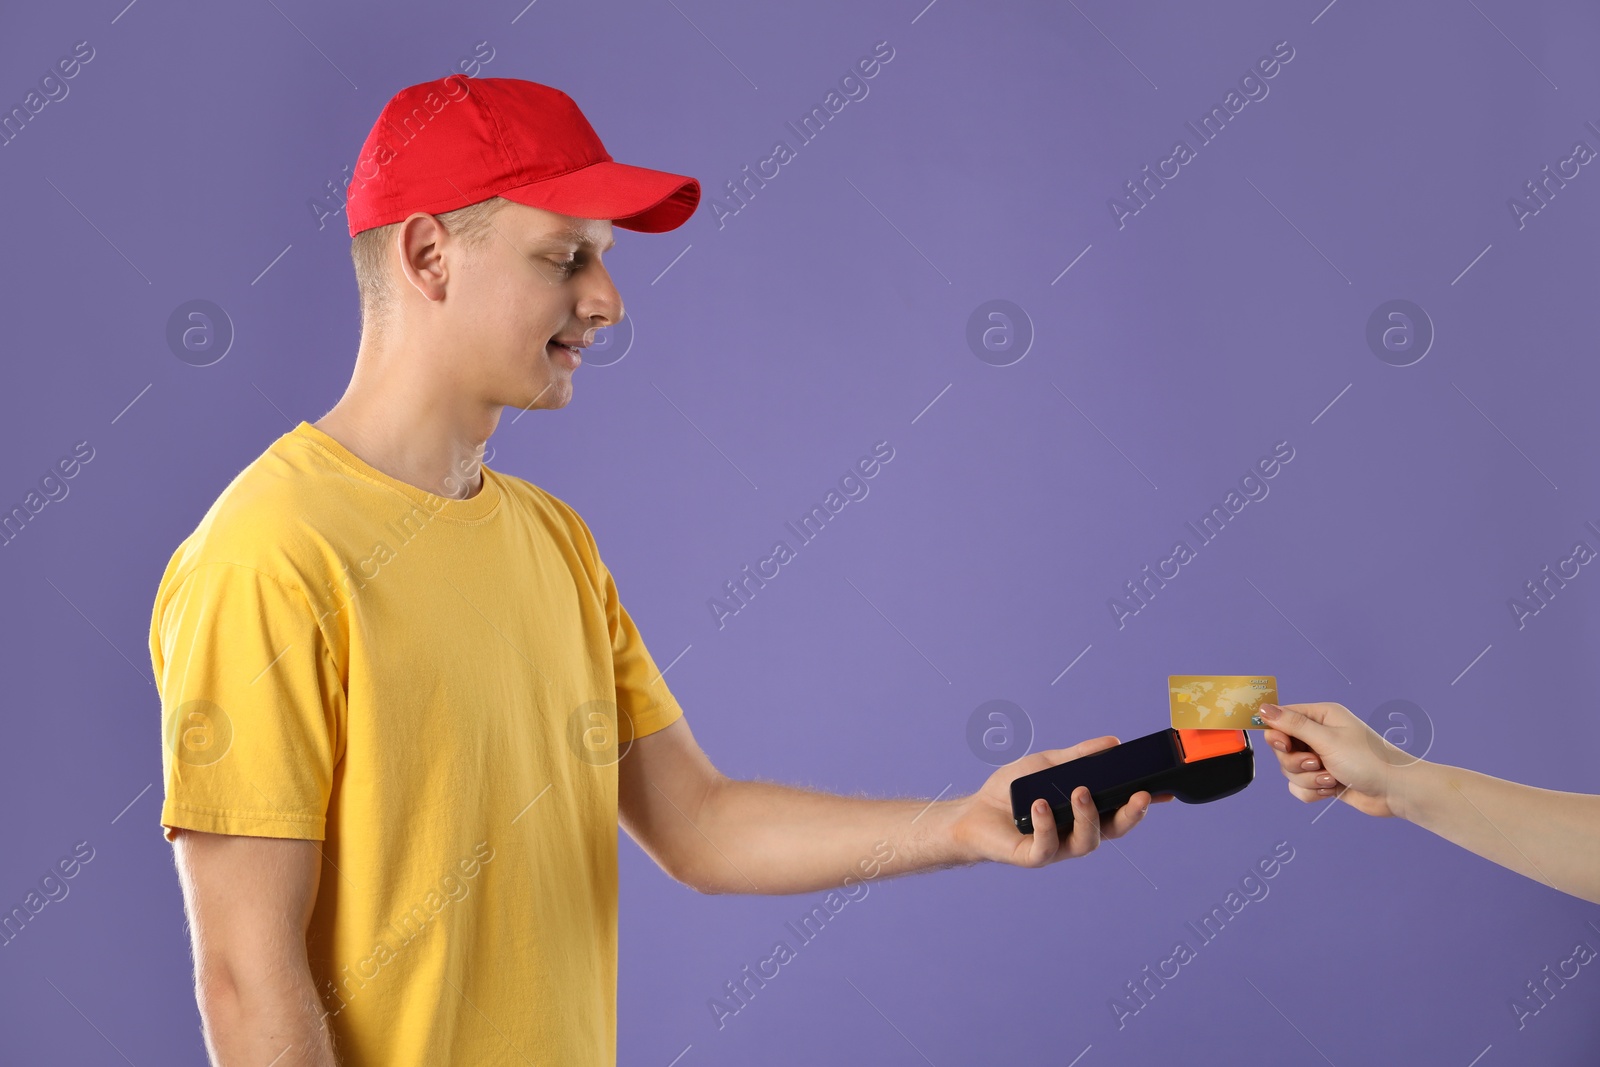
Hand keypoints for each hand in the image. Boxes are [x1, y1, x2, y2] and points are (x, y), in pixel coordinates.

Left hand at [950, 736, 1165, 867]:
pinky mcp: (1033, 857)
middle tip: (1138, 796)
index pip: (1120, 811)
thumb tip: (1113, 742)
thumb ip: (1079, 756)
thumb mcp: (1048, 765)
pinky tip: (1040, 805)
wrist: (974, 811)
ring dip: (1087, 817)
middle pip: (1113, 831)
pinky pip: (1047, 847)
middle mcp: (1076, 834)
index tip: (1163, 791)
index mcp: (1085, 814)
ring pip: (1086, 842)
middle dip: (1130, 815)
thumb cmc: (1012, 791)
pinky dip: (1047, 825)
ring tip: (1079, 793)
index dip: (1143, 804)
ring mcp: (1057, 847)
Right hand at [1258, 702, 1415, 817]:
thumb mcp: (1327, 739)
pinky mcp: (1323, 779)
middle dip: (1297, 762)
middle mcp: (1318, 736)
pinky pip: (1299, 787)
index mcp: (1320, 717)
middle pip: (1282, 748)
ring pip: (1289, 770)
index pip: (1281, 719)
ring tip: (1332, 779)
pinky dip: (1313, 791)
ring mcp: (1320, 758)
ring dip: (1309, 779)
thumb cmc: (1369, 760)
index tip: (1284, 745)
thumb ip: (1293, 725)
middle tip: (1317, 764)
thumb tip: (1263, 709)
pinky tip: (1333, 789)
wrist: (1395, 791)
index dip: (1277, 734)